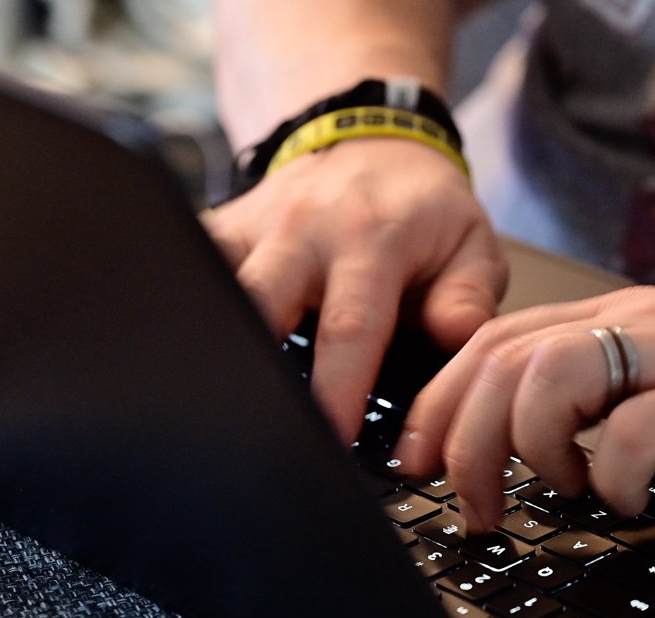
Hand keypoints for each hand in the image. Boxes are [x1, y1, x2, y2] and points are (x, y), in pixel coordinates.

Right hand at [204, 138, 506, 442]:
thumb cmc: (425, 210)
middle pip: (260, 303)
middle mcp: (304, 230)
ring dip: (211, 341)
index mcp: (371, 239)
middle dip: (253, 368)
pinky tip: (184, 353)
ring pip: (214, 286)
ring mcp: (256, 227)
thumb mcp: (471, 244)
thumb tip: (456, 336)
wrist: (377, 144)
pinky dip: (183, 305)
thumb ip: (468, 296)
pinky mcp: (223, 228)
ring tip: (212, 400)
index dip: (338, 387)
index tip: (332, 436)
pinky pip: (189, 264)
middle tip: (254, 430)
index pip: (349, 324)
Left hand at [393, 286, 654, 532]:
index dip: (442, 398)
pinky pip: (637, 431)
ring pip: (551, 377)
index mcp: (624, 316)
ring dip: (531, 449)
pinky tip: (630, 500)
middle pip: (506, 359)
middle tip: (468, 500)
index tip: (418, 454)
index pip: (499, 340)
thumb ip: (607, 390)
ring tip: (556, 492)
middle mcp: (644, 324)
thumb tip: (528, 439)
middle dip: (463, 436)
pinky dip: (615, 477)